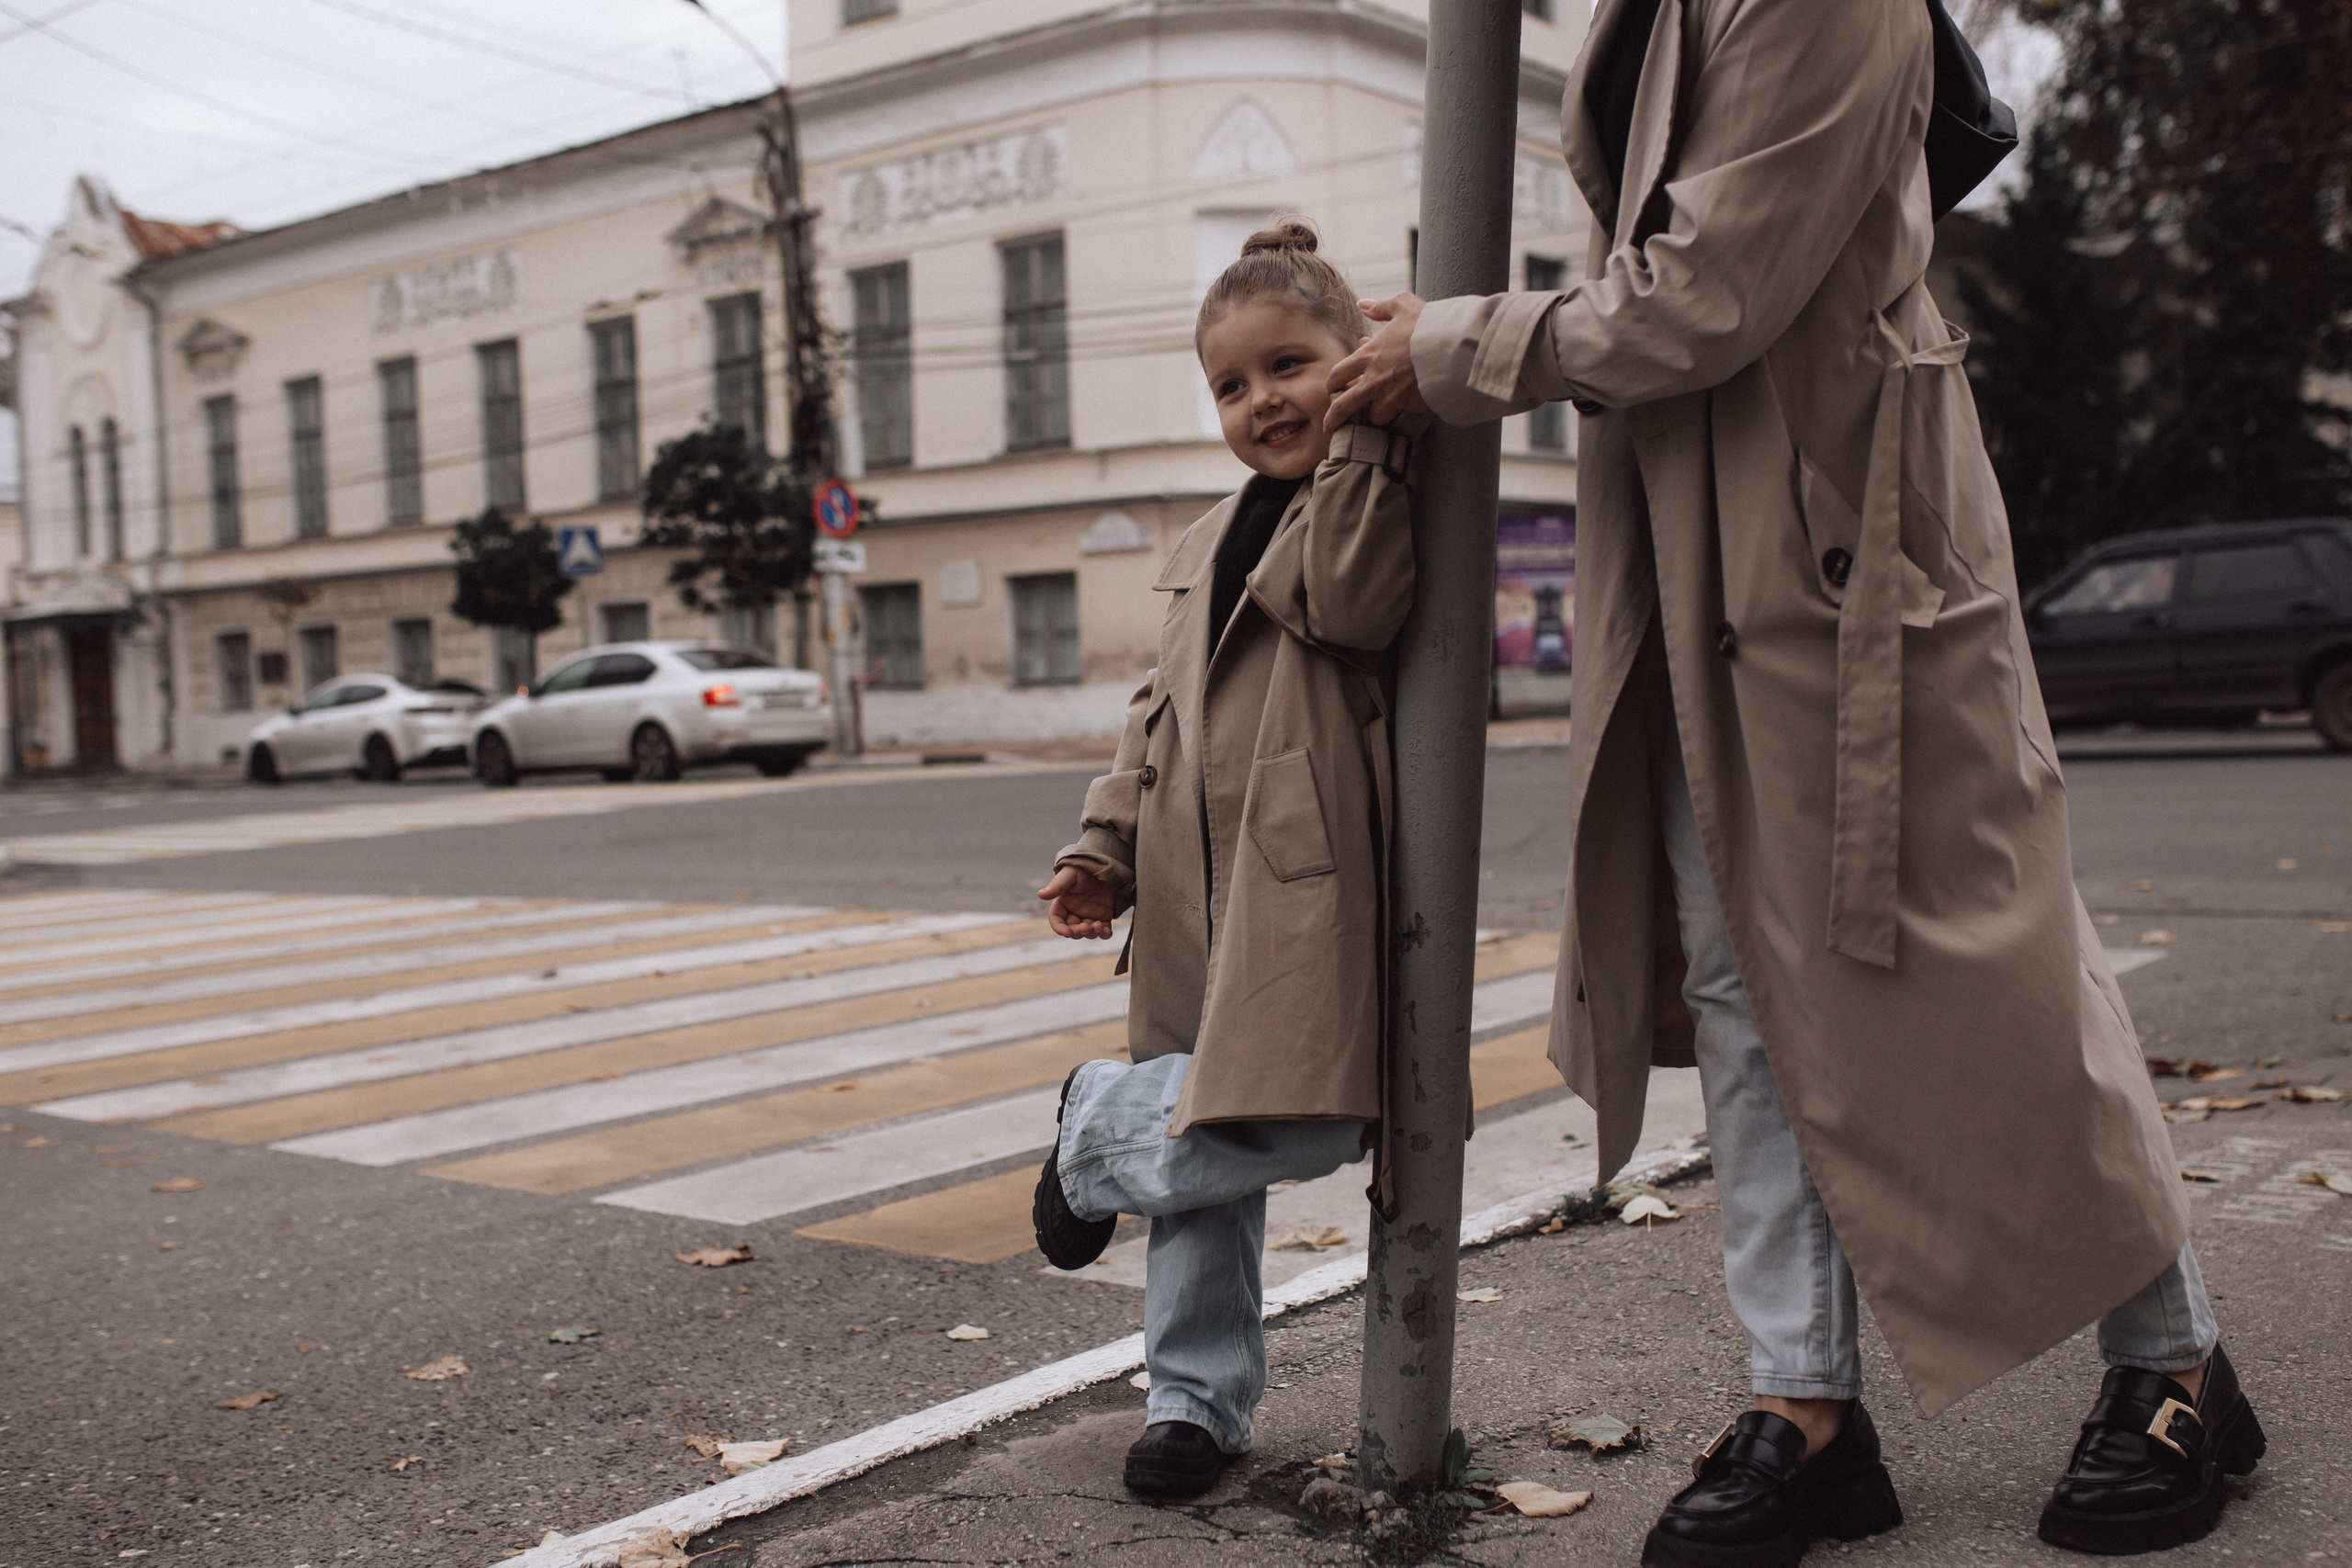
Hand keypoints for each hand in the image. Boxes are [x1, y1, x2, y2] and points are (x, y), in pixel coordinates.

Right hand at [1038, 864, 1117, 939]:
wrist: (1105, 864)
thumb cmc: (1084, 868)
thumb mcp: (1070, 874)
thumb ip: (1057, 885)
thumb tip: (1040, 894)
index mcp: (1063, 903)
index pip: (1057, 920)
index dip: (1060, 928)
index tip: (1067, 932)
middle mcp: (1074, 912)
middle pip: (1072, 930)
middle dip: (1078, 931)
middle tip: (1087, 927)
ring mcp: (1089, 916)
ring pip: (1087, 933)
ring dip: (1092, 933)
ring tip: (1099, 925)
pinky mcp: (1103, 917)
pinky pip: (1103, 931)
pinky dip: (1104, 934)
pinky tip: (1107, 930)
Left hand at [1324, 293, 1430, 431]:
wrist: (1452, 346)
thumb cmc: (1426, 324)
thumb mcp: (1402, 305)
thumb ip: (1380, 307)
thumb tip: (1362, 303)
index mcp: (1367, 356)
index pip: (1337, 375)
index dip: (1332, 384)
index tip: (1332, 389)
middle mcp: (1374, 381)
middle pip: (1342, 407)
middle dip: (1333, 419)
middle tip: (1330, 426)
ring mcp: (1391, 397)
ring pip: (1374, 417)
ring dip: (1376, 414)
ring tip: (1381, 412)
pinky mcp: (1410, 407)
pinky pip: (1401, 415)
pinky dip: (1402, 412)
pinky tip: (1408, 407)